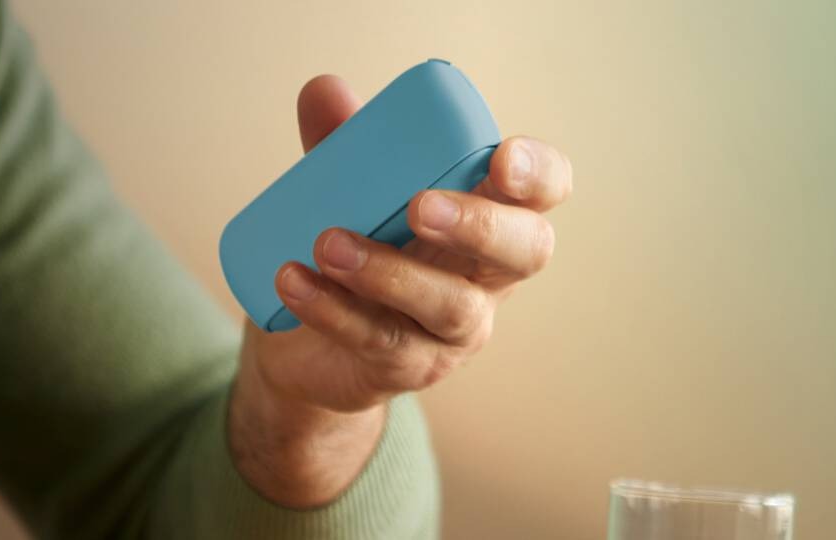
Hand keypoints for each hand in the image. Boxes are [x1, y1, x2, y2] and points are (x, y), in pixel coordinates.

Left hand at [228, 74, 573, 507]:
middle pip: (524, 253)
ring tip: (326, 242)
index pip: (543, 193)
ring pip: (450, 306)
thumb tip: (324, 90)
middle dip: (480, 226)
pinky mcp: (408, 368)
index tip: (501, 156)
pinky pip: (380, 340)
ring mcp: (454, 330)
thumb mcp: (345, 190)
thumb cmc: (354, 248)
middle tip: (419, 206)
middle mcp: (488, 276)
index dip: (537, 175)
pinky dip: (332, 308)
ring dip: (389, 272)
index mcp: (489, 216)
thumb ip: (340, 141)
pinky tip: (292, 279)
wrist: (307, 345)